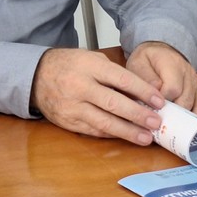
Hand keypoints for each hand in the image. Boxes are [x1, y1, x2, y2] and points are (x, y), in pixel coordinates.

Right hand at [31, 48, 166, 144]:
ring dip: (128, 131)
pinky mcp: (68, 122)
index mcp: (90, 66)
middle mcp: (81, 86)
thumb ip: (114, 73)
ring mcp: (73, 106)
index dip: (143, 91)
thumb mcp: (91, 59)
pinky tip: (126, 136)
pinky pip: (94, 130)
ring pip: (104, 122)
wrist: (37, 75)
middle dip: (138, 115)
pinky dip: (112, 135)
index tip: (160, 101)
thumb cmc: (70, 65)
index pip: (122, 80)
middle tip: (156, 122)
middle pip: (114, 103)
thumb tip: (142, 92)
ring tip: (146, 137)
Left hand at [127, 41, 196, 124]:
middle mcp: (188, 74)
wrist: (160, 52)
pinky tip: (192, 129)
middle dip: (174, 116)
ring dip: (191, 121)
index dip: (162, 103)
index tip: (151, 110)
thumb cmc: (147, 62)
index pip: (173, 88)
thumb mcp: (138, 64)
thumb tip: (157, 95)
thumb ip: (145, 78)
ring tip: (177, 130)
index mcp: (172, 64)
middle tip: (161, 125)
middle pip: (186, 101)